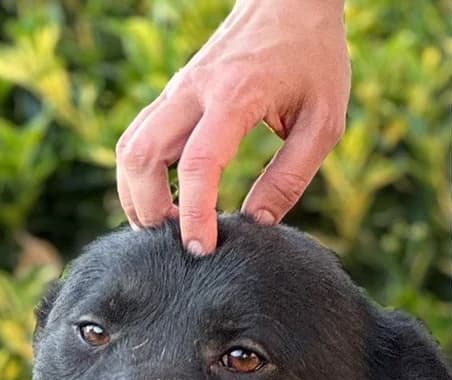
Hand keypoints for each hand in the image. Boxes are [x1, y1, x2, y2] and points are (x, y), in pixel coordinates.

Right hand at [115, 0, 350, 255]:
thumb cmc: (314, 57)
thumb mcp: (322, 123)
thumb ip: (291, 178)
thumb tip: (256, 225)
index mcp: (234, 95)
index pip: (197, 165)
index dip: (193, 215)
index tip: (201, 250)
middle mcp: (194, 90)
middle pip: (140, 157)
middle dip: (148, 210)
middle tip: (177, 243)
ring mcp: (177, 89)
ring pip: (129, 148)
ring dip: (137, 195)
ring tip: (167, 227)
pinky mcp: (173, 94)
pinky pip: (139, 138)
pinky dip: (142, 176)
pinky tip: (166, 200)